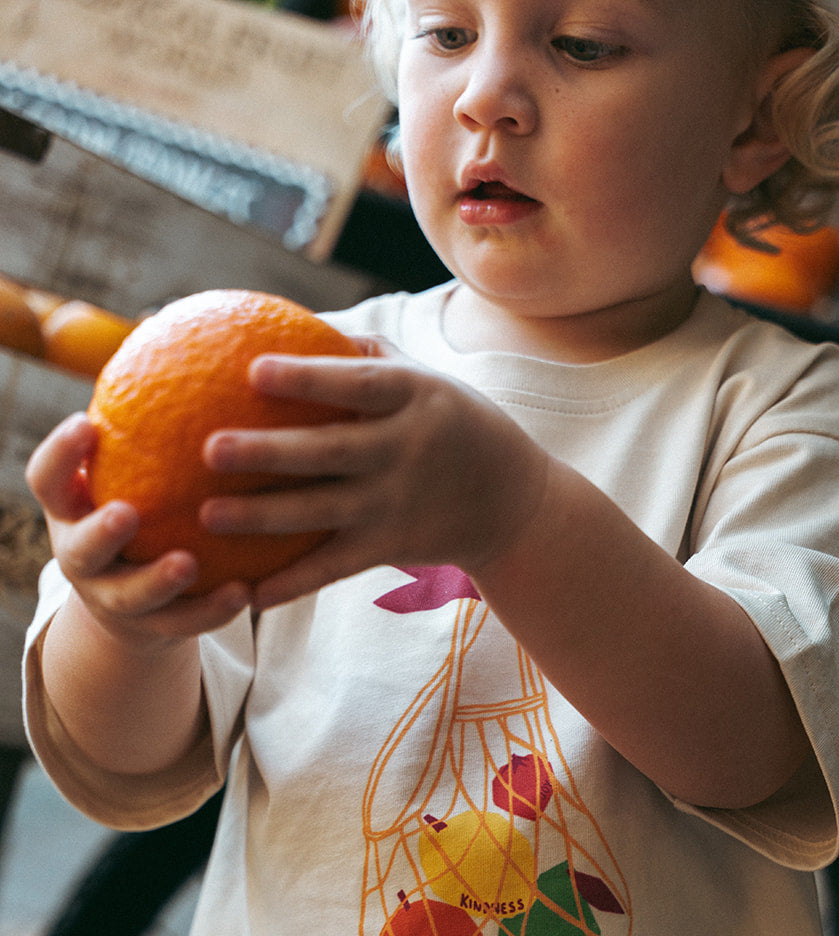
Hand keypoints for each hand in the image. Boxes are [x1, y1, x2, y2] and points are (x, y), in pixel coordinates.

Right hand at [26, 413, 251, 648]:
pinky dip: (211, 610)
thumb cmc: (143, 505)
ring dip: (156, 581)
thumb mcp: (136, 466)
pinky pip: (184, 624)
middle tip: (127, 512)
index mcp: (71, 509)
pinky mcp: (155, 631)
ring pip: (129, 596)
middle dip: (98, 532)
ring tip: (188, 563)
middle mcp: (82, 556)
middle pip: (78, 548)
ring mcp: (113, 599)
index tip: (86, 424)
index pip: (48, 479)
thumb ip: (152, 415)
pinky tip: (247, 592)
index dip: (60, 456)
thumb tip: (179, 325)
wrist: (141, 600)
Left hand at [197, 340, 550, 608]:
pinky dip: (293, 584)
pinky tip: (249, 594)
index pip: (355, 385)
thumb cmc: (453, 424)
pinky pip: (333, 568)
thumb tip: (287, 321)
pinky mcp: (390, 547)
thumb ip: (366, 356)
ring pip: (321, 512)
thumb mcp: (427, 380)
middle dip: (268, 452)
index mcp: (414, 398)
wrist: (513, 502)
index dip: (306, 380)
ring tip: (207, 517)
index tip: (252, 371)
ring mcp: (395, 504)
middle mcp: (404, 451)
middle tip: (209, 449)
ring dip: (263, 518)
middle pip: (328, 453)